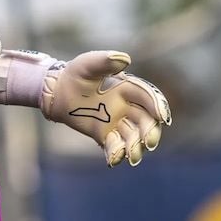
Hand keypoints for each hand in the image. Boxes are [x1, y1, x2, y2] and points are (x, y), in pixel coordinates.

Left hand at [40, 50, 170, 166]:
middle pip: (145, 121)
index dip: (158, 105)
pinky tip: (113, 160)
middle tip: (149, 142)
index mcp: (127, 88)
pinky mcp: (104, 135)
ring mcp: (116, 122)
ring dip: (136, 147)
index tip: (162, 117)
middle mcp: (126, 107)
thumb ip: (105, 61)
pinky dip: (116, 153)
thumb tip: (125, 60)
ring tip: (132, 156)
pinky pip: (115, 146)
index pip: (148, 97)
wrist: (58, 92)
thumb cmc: (76, 74)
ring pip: (133, 136)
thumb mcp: (88, 64)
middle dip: (150, 132)